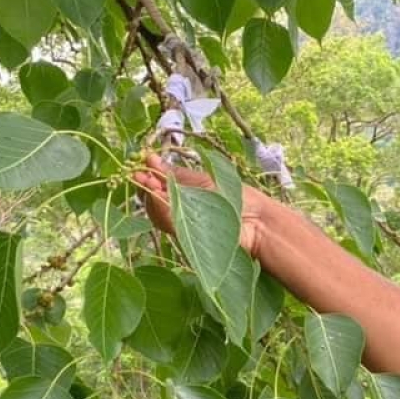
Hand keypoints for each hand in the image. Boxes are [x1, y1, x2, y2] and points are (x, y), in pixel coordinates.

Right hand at [134, 152, 267, 256]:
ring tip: (147, 182)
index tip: (144, 160)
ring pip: (157, 212)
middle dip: (145, 185)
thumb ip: (179, 174)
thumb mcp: (207, 179)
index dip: (150, 174)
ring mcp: (183, 226)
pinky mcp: (187, 238)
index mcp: (186, 196)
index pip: (160, 185)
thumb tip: (152, 160)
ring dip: (149, 196)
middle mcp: (182, 212)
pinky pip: (168, 222)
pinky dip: (160, 209)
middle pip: (153, 200)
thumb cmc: (240, 199)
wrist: (260, 223)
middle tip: (139, 173)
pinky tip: (156, 195)